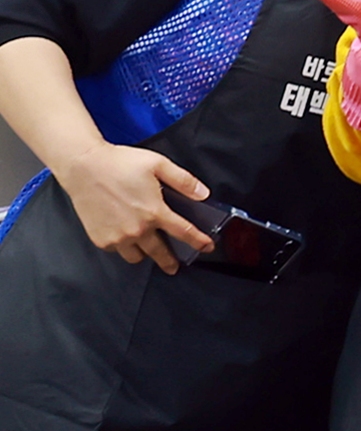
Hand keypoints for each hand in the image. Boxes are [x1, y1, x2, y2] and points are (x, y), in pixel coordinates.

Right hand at [53, 141, 212, 273]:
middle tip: (174, 266)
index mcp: (154, 212)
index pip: (184, 233)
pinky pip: (118, 251)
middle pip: (160, 254)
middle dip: (170, 262)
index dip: (199, 242)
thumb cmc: (120, 163)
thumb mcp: (158, 164)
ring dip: (144, 254)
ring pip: (136, 257)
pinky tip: (125, 236)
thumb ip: (184, 181)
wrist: (83, 167)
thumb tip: (203, 194)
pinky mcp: (100, 239)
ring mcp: (117, 237)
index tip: (207, 248)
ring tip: (147, 248)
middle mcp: (137, 229)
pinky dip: (124, 247)